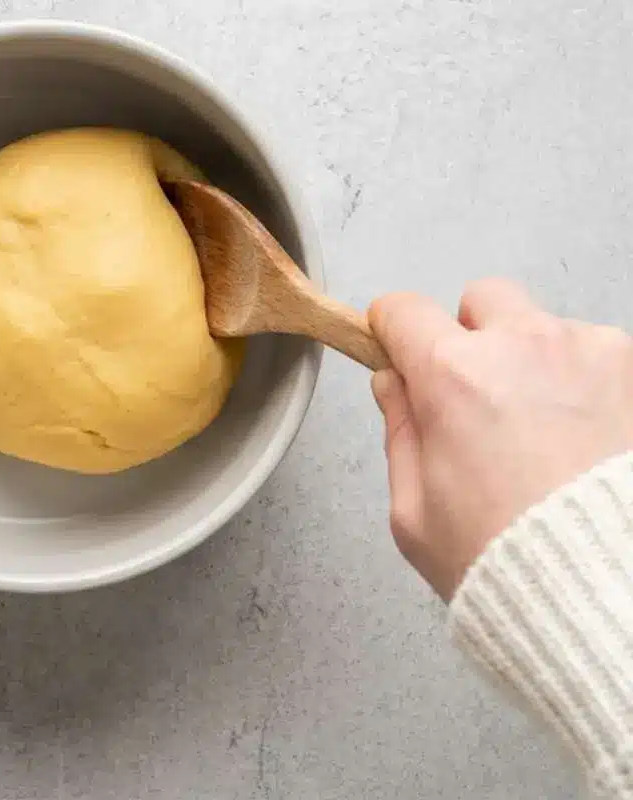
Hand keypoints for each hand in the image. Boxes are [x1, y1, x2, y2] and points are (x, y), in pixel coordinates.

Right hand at [369, 279, 632, 599]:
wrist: (603, 589)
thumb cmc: (506, 558)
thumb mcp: (413, 510)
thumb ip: (399, 432)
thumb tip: (395, 387)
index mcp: (453, 376)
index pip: (402, 311)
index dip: (392, 331)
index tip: (397, 352)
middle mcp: (522, 346)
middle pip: (481, 300)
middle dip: (471, 336)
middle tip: (476, 395)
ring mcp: (590, 352)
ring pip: (546, 329)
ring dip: (536, 362)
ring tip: (543, 433)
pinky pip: (599, 357)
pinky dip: (587, 386)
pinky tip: (583, 440)